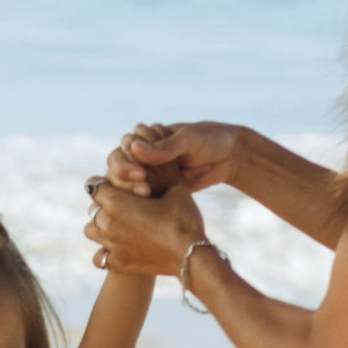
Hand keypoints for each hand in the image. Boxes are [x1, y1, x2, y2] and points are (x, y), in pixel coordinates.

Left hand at [83, 176, 205, 281]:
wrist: (191, 255)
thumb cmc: (184, 218)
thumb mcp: (175, 189)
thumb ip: (158, 176)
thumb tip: (154, 164)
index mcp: (117, 202)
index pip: (95, 185)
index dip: (107, 183)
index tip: (118, 185)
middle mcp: (107, 224)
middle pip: (94, 208)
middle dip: (106, 205)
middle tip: (125, 206)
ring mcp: (110, 246)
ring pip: (91, 230)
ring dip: (101, 226)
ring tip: (118, 225)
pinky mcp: (118, 263)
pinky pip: (98, 258)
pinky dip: (105, 252)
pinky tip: (119, 248)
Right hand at [104, 119, 241, 197]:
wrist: (229, 156)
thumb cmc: (209, 141)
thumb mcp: (188, 141)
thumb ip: (163, 147)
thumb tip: (134, 148)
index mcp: (145, 138)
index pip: (122, 150)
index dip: (125, 163)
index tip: (140, 173)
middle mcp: (141, 157)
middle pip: (117, 170)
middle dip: (125, 180)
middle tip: (144, 189)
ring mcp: (149, 175)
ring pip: (126, 186)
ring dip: (130, 193)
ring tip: (149, 196)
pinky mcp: (158, 192)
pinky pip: (142, 200)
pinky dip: (142, 204)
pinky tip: (152, 208)